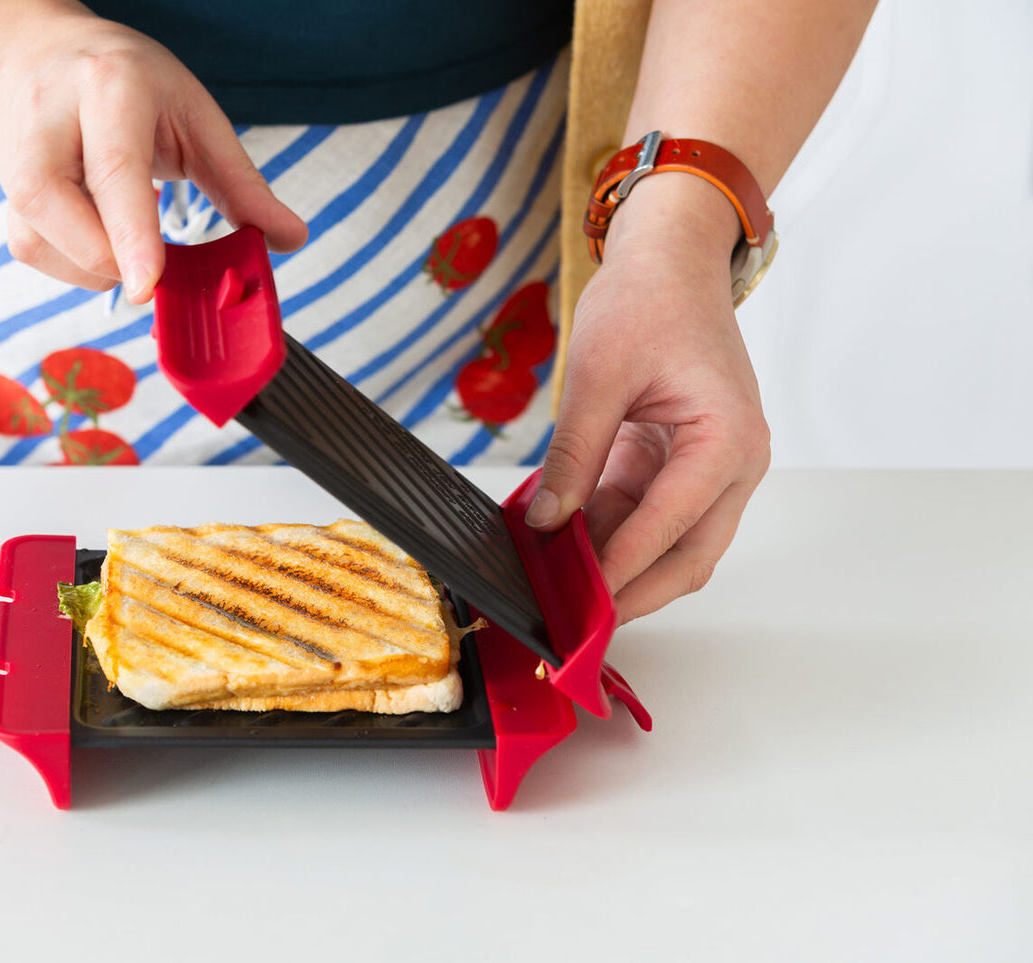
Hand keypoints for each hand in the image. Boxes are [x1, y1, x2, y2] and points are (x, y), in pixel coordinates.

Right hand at [0, 8, 306, 301]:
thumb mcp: (192, 114)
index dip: (132, 233)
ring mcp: (12, 160)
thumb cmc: (123, 85)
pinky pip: (35, 253)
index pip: (115, 169)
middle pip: (59, 209)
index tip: (148, 286)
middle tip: (157, 268)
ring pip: (43, 242)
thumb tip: (290, 238)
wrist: (28, 58)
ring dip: (97, 261)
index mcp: (110, 88)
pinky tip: (95, 228)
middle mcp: (48, 120)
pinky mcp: (2, 198)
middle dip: (112, 257)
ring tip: (125, 223)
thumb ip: (239, 181)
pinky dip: (77, 262)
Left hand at [527, 175, 770, 623]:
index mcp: (727, 440)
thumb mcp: (598, 377)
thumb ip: (574, 455)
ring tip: (560, 591)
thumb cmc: (647, 302)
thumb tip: (547, 523)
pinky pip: (655, 516)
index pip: (670, 527)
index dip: (620, 571)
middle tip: (573, 625)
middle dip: (631, 593)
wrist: (672, 261)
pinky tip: (568, 548)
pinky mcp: (690, 465)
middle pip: (687, 557)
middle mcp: (737, 464)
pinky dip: (615, 535)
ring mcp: (717, 468)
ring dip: (620, 568)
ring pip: (674, 545)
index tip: (577, 607)